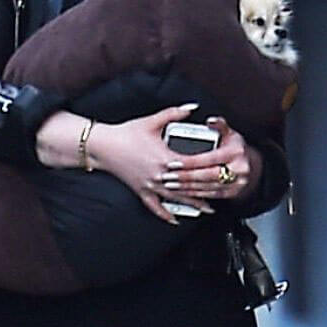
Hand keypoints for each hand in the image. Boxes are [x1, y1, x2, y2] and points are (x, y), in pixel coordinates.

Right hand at [89, 105, 215, 223]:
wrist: (104, 146)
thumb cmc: (126, 134)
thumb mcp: (153, 121)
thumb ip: (175, 113)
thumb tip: (192, 107)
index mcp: (166, 158)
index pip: (192, 166)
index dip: (207, 169)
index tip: (220, 172)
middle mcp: (160, 175)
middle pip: (187, 186)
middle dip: (205, 190)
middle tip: (221, 193)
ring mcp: (150, 185)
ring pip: (175, 198)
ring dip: (192, 204)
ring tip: (206, 208)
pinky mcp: (141, 190)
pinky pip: (154, 206)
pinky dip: (165, 214)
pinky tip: (175, 219)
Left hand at [161, 118, 261, 201]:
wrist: (251, 165)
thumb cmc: (236, 147)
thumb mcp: (230, 133)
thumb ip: (219, 125)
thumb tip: (210, 120)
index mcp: (236, 152)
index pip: (208, 158)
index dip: (189, 161)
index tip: (173, 163)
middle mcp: (239, 169)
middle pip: (207, 175)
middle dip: (185, 177)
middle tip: (168, 177)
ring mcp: (236, 183)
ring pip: (207, 186)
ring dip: (187, 187)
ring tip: (171, 185)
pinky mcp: (232, 193)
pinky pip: (210, 194)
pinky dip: (195, 193)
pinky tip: (183, 191)